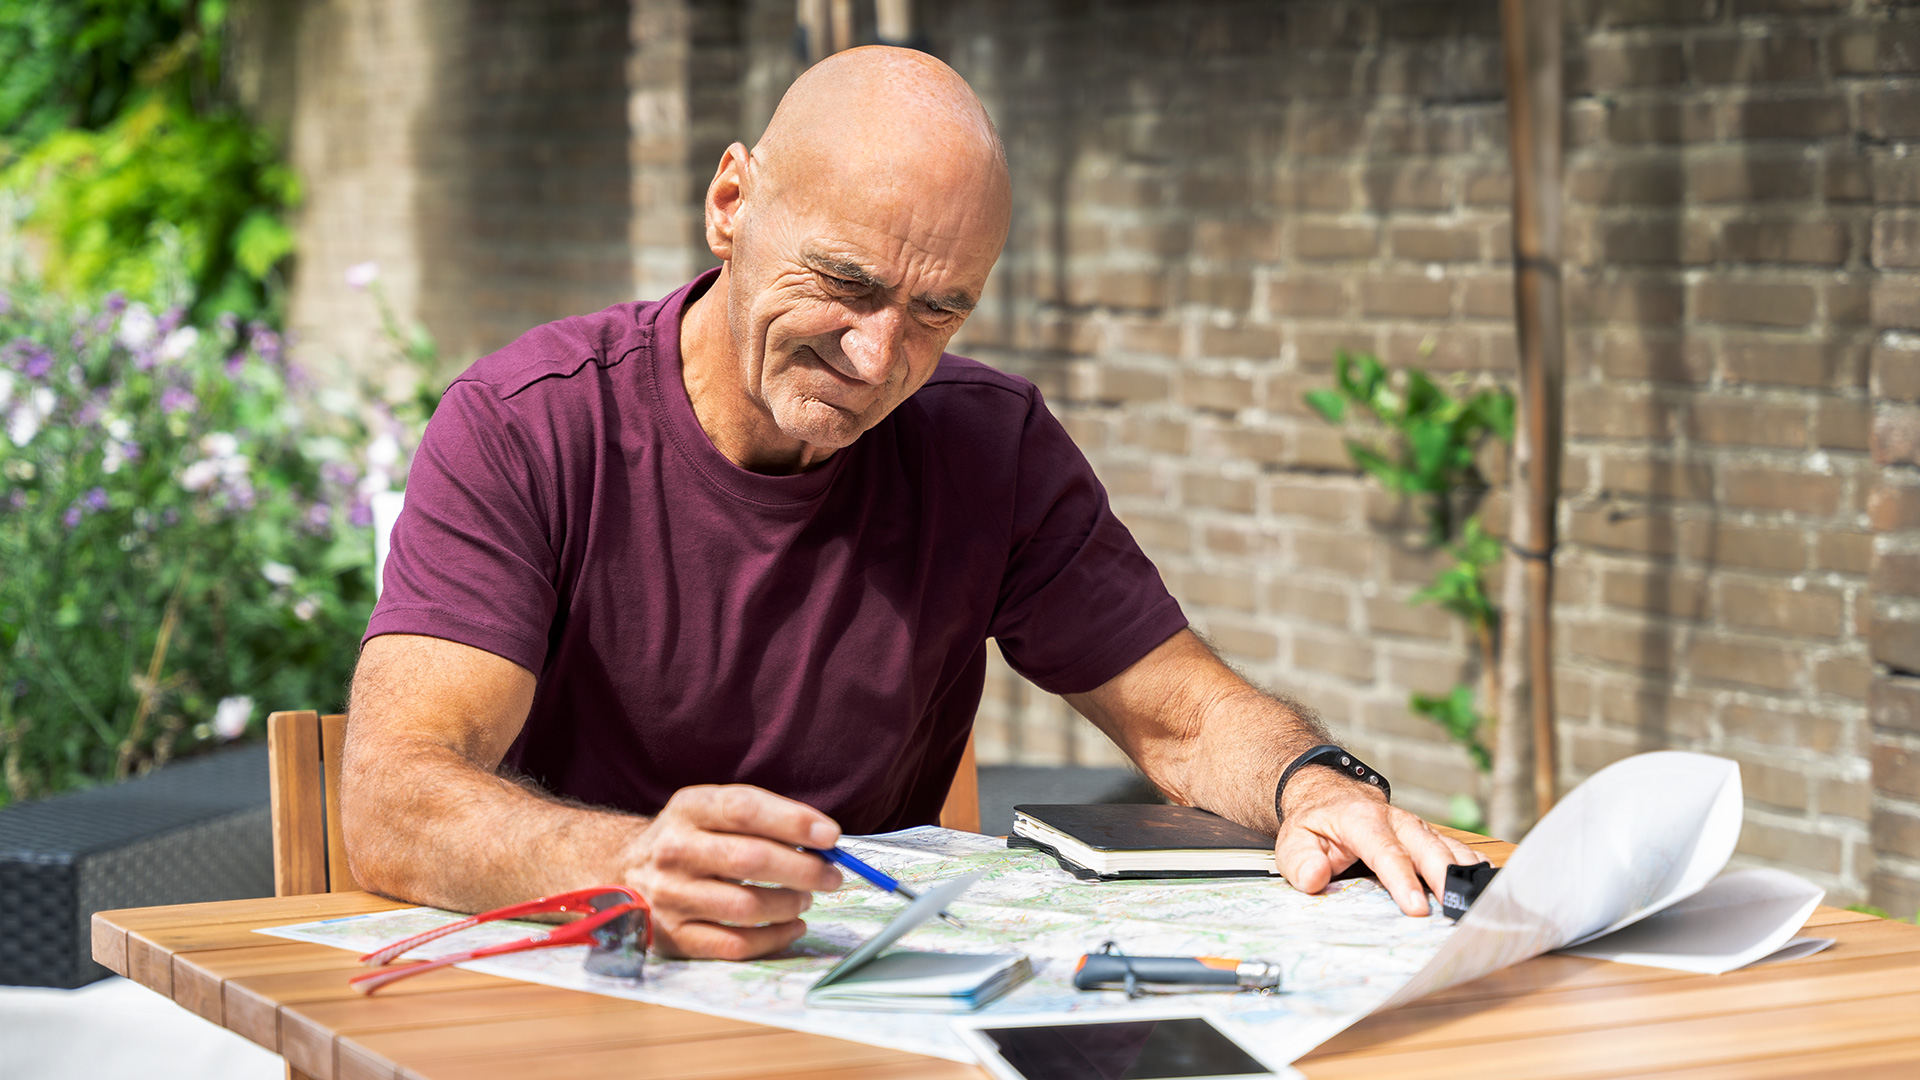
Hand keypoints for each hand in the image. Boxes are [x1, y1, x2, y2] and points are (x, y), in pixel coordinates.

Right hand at [619, 785, 844, 958]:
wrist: (623, 870)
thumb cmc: (690, 837)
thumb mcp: (711, 809)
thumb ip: (762, 818)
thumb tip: (824, 840)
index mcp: (689, 809)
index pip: (745, 809)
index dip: (793, 821)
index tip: (831, 835)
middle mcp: (674, 851)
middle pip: (751, 860)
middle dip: (803, 869)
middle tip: (831, 875)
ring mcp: (671, 896)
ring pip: (747, 906)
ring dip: (789, 904)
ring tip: (805, 898)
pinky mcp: (674, 936)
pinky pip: (735, 944)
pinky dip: (774, 938)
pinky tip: (792, 926)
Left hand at [1272, 768, 1483, 915]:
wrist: (1329, 796)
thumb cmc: (1315, 824)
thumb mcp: (1294, 840)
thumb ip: (1301, 862)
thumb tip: (1314, 878)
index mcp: (1362, 820)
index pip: (1386, 852)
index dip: (1403, 881)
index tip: (1417, 908)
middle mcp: (1397, 821)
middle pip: (1428, 849)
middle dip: (1445, 879)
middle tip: (1458, 911)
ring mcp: (1417, 828)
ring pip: (1450, 848)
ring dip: (1467, 875)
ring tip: (1484, 903)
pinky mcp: (1430, 837)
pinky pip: (1459, 852)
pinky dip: (1475, 869)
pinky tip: (1490, 888)